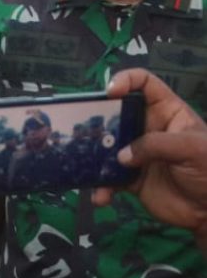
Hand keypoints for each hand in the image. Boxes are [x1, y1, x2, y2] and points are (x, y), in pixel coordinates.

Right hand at [94, 69, 206, 248]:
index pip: (143, 83)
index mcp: (166, 111)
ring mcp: (136, 152)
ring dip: (93, 155)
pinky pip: (108, 177)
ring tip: (85, 165)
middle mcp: (147, 128)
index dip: (126, 80)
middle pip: (115, 112)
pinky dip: (101, 187)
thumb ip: (155, 144)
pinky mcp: (131, 177)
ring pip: (106, 145)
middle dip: (97, 117)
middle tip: (85, 127)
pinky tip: (101, 197)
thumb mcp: (192, 148)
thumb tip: (122, 156)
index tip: (112, 92)